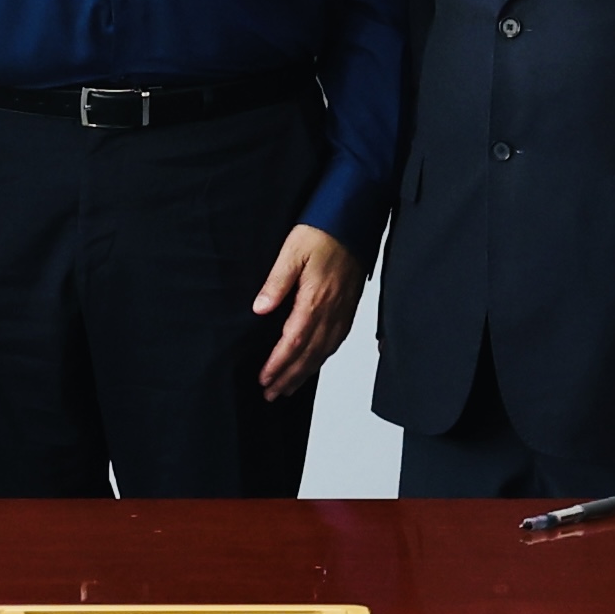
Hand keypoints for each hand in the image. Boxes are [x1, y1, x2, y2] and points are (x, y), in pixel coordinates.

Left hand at [249, 225, 362, 401]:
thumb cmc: (322, 232)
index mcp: (315, 300)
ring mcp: (343, 312)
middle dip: (289, 377)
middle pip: (309, 355)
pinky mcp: (349, 309)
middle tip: (272, 393)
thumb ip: (276, 282)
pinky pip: (335, 342)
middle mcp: (332, 312)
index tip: (264, 378)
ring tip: (288, 388)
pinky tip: (314, 363)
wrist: (354, 219)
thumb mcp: (291, 251)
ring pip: (323, 352)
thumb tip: (260, 309)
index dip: (279, 364)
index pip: (294, 342)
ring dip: (305, 373)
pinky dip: (322, 359)